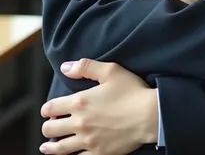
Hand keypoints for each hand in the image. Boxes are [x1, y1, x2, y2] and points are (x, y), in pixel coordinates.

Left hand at [40, 59, 157, 154]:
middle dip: (47, 126)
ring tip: (46, 147)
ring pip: (59, 148)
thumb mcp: (110, 71)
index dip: (46, 109)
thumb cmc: (132, 91)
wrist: (149, 115)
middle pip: (50, 129)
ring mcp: (88, 141)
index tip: (48, 110)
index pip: (51, 108)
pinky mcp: (98, 153)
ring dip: (50, 147)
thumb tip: (65, 67)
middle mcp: (80, 123)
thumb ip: (86, 66)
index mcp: (80, 102)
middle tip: (50, 125)